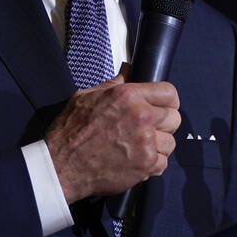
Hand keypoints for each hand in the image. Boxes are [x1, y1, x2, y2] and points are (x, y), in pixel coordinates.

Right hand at [43, 65, 180, 204]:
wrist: (62, 166)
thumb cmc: (71, 132)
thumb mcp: (87, 96)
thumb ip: (113, 84)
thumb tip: (128, 70)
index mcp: (128, 96)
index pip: (169, 92)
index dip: (166, 100)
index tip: (162, 106)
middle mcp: (141, 117)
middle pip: (174, 117)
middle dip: (163, 123)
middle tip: (148, 128)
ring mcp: (146, 143)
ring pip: (170, 142)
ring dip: (158, 145)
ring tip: (138, 145)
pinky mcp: (146, 165)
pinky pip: (163, 163)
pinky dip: (152, 164)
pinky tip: (135, 159)